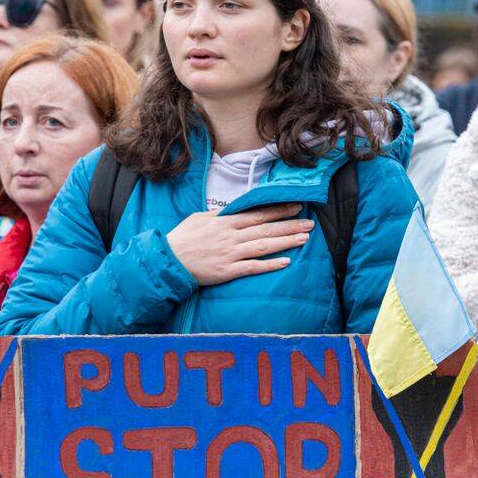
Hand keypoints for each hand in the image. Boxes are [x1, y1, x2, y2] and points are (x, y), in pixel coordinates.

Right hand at [166, 205, 311, 287]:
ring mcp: (230, 254)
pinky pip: (252, 267)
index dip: (279, 210)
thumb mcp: (199, 219)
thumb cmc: (182, 239)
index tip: (296, 206)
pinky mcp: (227, 271)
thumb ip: (219, 215)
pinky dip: (269, 265)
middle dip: (290, 225)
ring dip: (286, 242)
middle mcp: (231, 237)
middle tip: (310, 223)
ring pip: (263, 246)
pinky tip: (286, 262)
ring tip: (304, 238)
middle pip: (266, 229)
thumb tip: (233, 211)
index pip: (257, 214)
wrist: (167, 261)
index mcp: (225, 222)